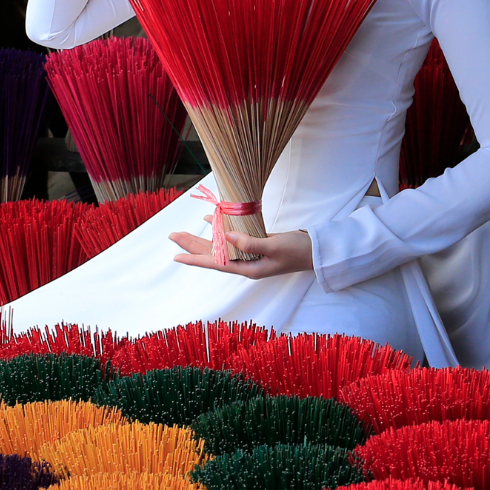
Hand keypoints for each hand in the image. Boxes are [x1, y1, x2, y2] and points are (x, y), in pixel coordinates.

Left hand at [171, 223, 313, 278]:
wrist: (317, 251)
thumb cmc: (298, 251)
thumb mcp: (275, 247)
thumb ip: (250, 243)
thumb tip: (226, 237)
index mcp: (248, 268)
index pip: (215, 264)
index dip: (195, 259)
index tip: (176, 257)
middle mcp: (245, 263)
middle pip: (213, 255)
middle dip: (192, 246)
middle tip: (173, 236)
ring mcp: (250, 254)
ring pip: (220, 247)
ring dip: (202, 239)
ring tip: (184, 232)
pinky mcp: (256, 245)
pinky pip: (232, 238)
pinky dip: (221, 230)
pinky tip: (212, 221)